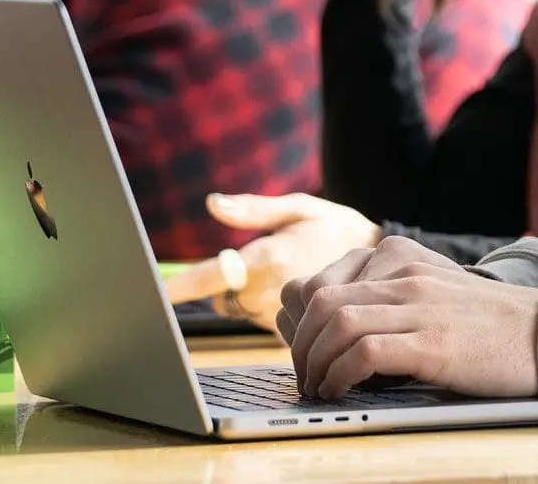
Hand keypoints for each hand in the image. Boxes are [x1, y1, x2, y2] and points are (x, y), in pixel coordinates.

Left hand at [159, 193, 381, 331]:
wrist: (384, 266)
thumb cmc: (337, 227)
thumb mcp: (299, 208)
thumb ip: (253, 209)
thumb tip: (213, 204)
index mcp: (268, 257)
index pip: (211, 275)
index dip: (179, 287)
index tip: (153, 295)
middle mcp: (271, 291)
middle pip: (222, 297)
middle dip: (231, 283)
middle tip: (265, 263)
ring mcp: (283, 315)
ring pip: (242, 311)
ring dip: (252, 297)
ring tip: (288, 276)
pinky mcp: (294, 333)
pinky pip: (263, 324)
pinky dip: (270, 311)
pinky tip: (297, 296)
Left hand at [278, 235, 537, 398]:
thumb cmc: (496, 328)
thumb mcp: (439, 298)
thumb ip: (397, 302)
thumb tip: (347, 335)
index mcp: (405, 262)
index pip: (326, 282)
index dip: (302, 321)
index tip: (306, 352)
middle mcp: (407, 276)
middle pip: (322, 301)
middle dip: (301, 345)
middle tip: (306, 377)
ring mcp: (421, 307)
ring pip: (336, 322)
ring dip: (316, 362)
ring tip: (319, 388)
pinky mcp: (434, 342)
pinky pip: (365, 351)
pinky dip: (341, 375)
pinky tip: (343, 391)